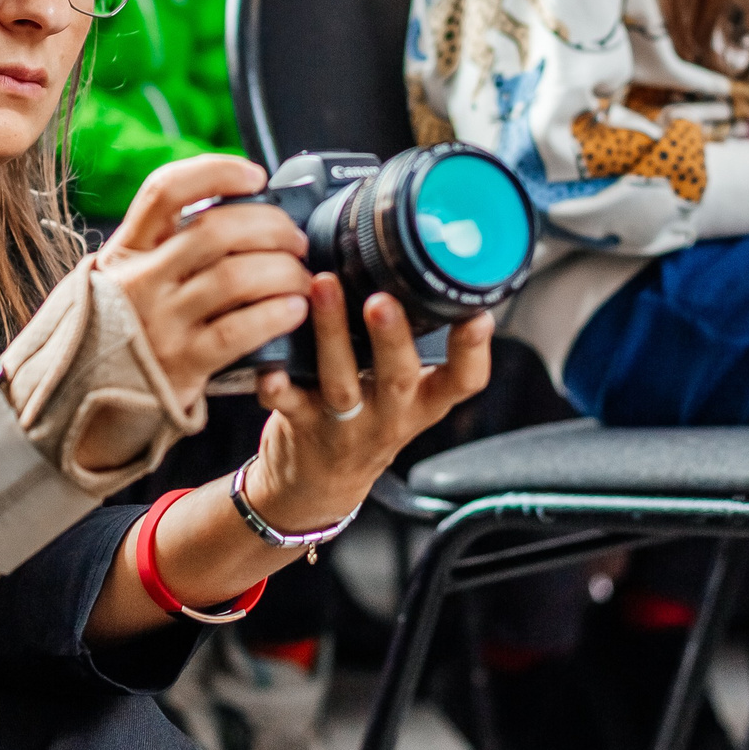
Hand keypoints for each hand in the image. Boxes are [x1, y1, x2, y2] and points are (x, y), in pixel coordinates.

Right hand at [98, 156, 313, 410]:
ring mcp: (158, 322)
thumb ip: (166, 246)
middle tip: (296, 240)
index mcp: (126, 249)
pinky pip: (240, 330)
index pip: (165, 190)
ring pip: (236, 277)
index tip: (257, 176)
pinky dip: (276, 313)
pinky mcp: (181, 363)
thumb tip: (238, 209)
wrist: (86, 397)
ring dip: (284, 272)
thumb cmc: (124, 328)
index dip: (216, 172)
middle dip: (272, 227)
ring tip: (301, 278)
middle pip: (217, 231)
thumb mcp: (126, 276)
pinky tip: (294, 309)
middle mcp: (139, 279)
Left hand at [241, 274, 493, 533]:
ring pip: (341, 380)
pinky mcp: (302, 425)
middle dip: (392, 336)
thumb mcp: (406, 393)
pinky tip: (270, 363)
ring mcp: (345, 423)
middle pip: (399, 376)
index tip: (478, 315)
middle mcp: (390, 414)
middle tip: (382, 300)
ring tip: (324, 286)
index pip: (464, 381)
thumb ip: (414, 343)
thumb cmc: (367, 419)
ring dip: (332, 333)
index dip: (474, 350)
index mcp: (423, 401)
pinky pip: (287, 403)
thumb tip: (418, 265)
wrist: (321, 484)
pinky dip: (277, 383)